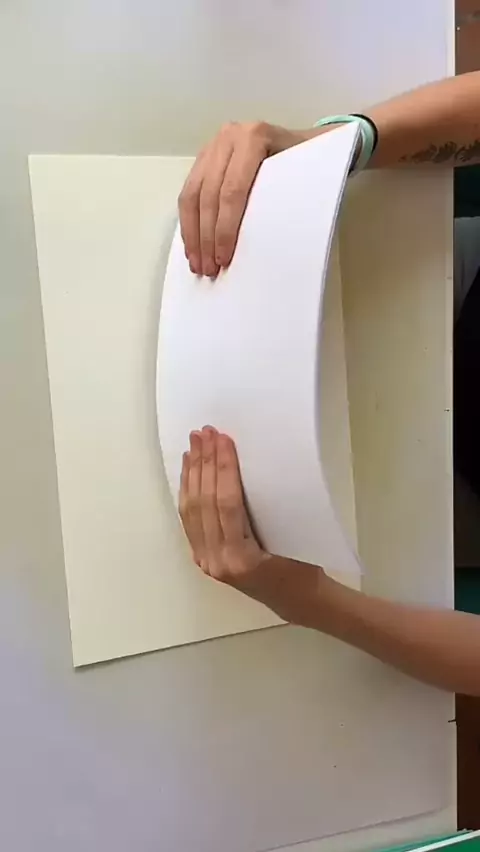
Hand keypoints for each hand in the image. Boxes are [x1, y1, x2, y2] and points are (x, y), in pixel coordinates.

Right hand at [178, 122, 322, 276]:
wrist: (298, 140)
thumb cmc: (305, 161)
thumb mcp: (302, 171)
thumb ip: (285, 195)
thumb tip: (268, 241)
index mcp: (253, 137)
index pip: (233, 191)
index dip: (225, 229)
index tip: (224, 259)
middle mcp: (228, 137)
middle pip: (209, 195)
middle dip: (206, 237)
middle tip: (208, 269)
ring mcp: (212, 147)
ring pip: (191, 195)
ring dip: (192, 234)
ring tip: (197, 264)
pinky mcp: (202, 159)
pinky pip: (188, 194)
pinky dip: (188, 223)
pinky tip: (192, 247)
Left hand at [179, 426, 326, 625]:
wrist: (297, 600)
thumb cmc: (303, 566)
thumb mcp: (293, 535)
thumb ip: (265, 509)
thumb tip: (248, 464)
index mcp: (243, 558)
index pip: (227, 503)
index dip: (223, 468)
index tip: (223, 438)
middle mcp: (218, 561)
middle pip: (205, 503)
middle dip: (205, 463)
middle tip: (205, 432)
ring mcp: (207, 561)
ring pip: (191, 510)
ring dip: (193, 473)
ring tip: (195, 443)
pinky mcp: (203, 557)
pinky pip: (189, 520)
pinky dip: (189, 491)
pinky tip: (190, 470)